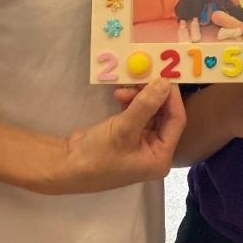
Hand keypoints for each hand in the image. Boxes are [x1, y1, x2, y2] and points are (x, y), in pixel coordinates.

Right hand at [49, 80, 184, 193]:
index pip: (176, 121)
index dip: (171, 97)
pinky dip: (130, 102)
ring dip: (139, 97)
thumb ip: (146, 105)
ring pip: (149, 111)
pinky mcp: (127, 135)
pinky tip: (118, 95)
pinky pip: (136, 113)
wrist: (66, 166)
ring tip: (122, 90)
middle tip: (143, 76)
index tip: (163, 76)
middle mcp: (154, 150)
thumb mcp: (123, 129)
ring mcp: (140, 143)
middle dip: (153, 95)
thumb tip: (165, 83)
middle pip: (164, 115)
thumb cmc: (98, 155)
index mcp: (160, 157)